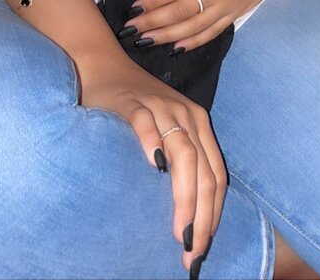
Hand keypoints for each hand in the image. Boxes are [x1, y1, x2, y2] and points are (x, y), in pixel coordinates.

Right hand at [78, 51, 224, 270]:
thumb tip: (190, 217)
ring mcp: (160, 107)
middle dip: (201, 216)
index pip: (216, 176)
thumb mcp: (166, 132)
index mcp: (199, 125)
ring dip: (184, 197)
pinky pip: (146, 123)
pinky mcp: (133, 102)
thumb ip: (181, 162)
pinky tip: (154, 168)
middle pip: (203, 170)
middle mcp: (187, 115)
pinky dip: (152, 144)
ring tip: (179, 232)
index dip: (214, 214)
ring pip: (183, 153)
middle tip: (192, 253)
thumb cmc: (136, 109)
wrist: (103, 67)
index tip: (202, 250)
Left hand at [123, 0, 299, 52]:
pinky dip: (193, 42)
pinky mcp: (235, 15)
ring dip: (168, 36)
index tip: (134, 10)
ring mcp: (227, 6)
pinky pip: (212, 32)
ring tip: (146, 41)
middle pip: (181, 11)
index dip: (154, 2)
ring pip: (194, 27)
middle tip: (131, 31)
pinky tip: (176, 47)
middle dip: (154, 23)